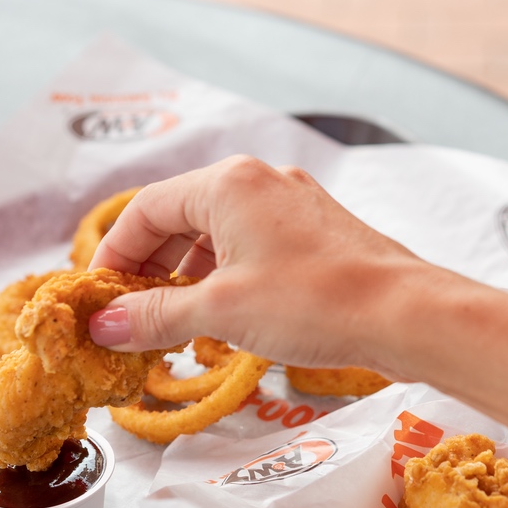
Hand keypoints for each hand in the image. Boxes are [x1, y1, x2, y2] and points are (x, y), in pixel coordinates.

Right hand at [85, 156, 428, 372]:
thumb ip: (155, 316)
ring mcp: (293, 205)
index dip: (114, 254)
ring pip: (217, 235)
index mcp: (227, 184)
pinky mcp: (317, 233)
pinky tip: (224, 318)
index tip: (100, 298)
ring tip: (174, 324)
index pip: (145, 209)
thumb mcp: (220, 311)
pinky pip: (252, 248)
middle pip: (179, 218)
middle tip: (131, 315)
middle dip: (150, 268)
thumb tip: (104, 325)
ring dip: (187, 277)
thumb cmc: (315, 302)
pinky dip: (225, 278)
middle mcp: (259, 182)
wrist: (407, 314)